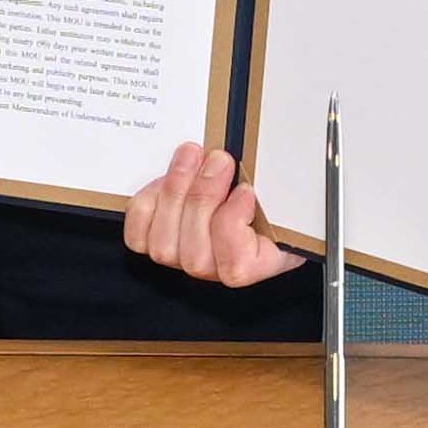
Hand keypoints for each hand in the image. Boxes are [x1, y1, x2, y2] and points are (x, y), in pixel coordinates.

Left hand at [120, 138, 302, 286]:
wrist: (257, 192)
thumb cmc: (274, 195)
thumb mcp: (288, 193)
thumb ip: (283, 190)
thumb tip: (266, 173)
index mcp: (257, 264)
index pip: (236, 268)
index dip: (233, 225)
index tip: (246, 190)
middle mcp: (217, 270)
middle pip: (195, 255)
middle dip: (203, 197)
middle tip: (218, 159)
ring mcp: (184, 258)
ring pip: (164, 245)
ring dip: (176, 192)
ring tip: (192, 157)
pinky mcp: (157, 242)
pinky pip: (139, 235)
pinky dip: (149, 202)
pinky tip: (166, 179)